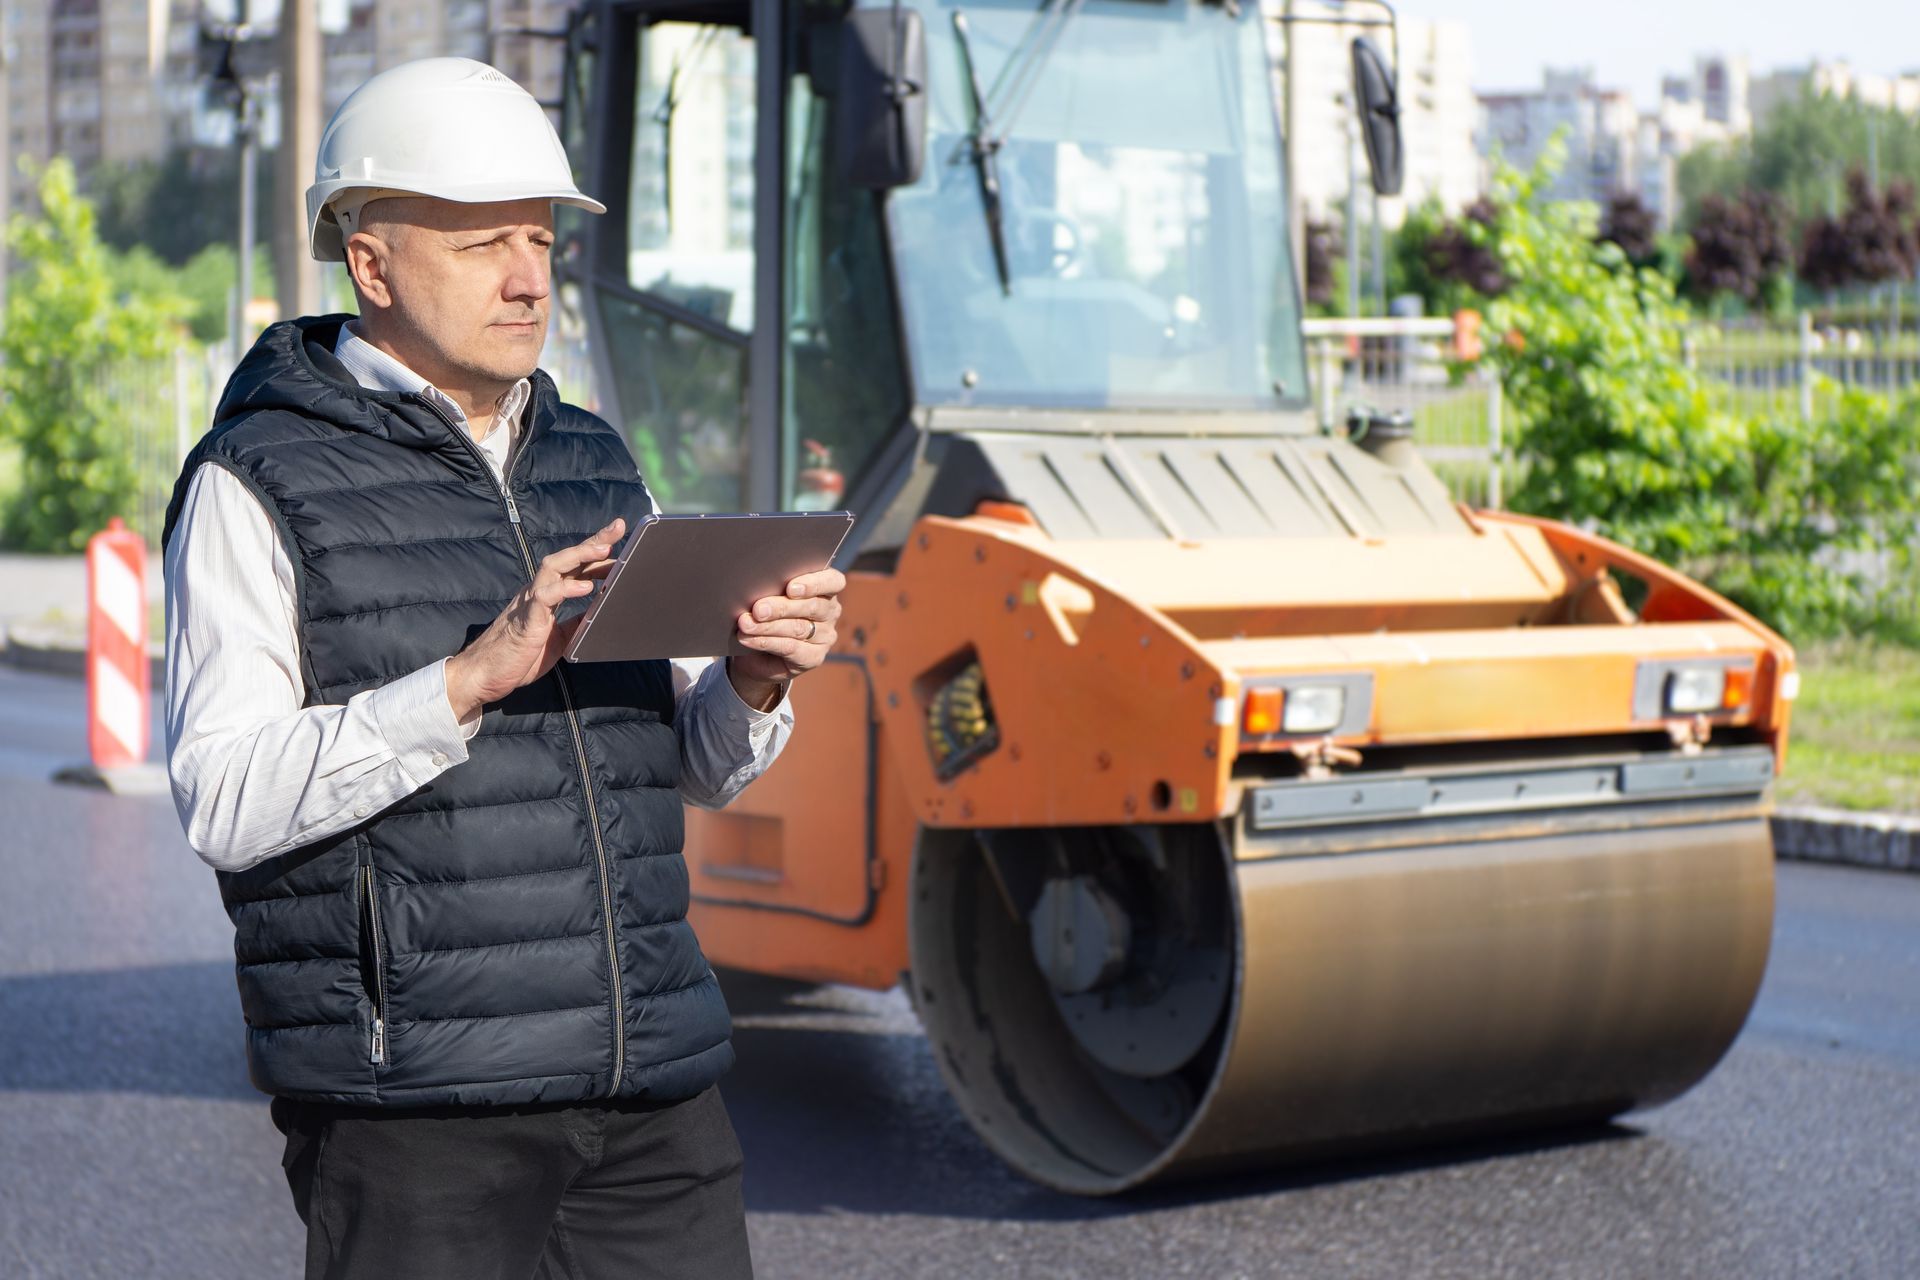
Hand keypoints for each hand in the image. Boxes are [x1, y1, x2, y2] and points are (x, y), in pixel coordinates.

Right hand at [444, 519, 622, 722]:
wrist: (484, 676)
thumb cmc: (517, 657)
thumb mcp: (559, 638)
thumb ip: (576, 622)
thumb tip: (599, 610)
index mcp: (547, 595)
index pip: (574, 566)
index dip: (596, 552)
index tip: (620, 540)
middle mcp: (538, 591)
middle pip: (567, 558)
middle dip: (593, 541)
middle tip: (618, 527)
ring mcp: (530, 602)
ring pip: (553, 567)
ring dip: (580, 555)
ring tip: (604, 550)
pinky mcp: (526, 619)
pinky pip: (545, 597)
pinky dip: (567, 588)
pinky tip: (587, 587)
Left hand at [728, 567, 846, 709]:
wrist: (756, 653)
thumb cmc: (765, 614)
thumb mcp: (769, 596)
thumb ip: (771, 589)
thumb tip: (756, 587)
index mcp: (824, 587)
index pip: (832, 581)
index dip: (814, 584)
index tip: (790, 588)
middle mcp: (829, 611)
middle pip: (812, 606)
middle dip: (781, 607)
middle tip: (758, 609)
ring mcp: (825, 636)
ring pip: (798, 628)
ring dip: (768, 626)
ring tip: (746, 624)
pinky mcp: (814, 657)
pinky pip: (790, 648)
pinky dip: (766, 642)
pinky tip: (748, 639)